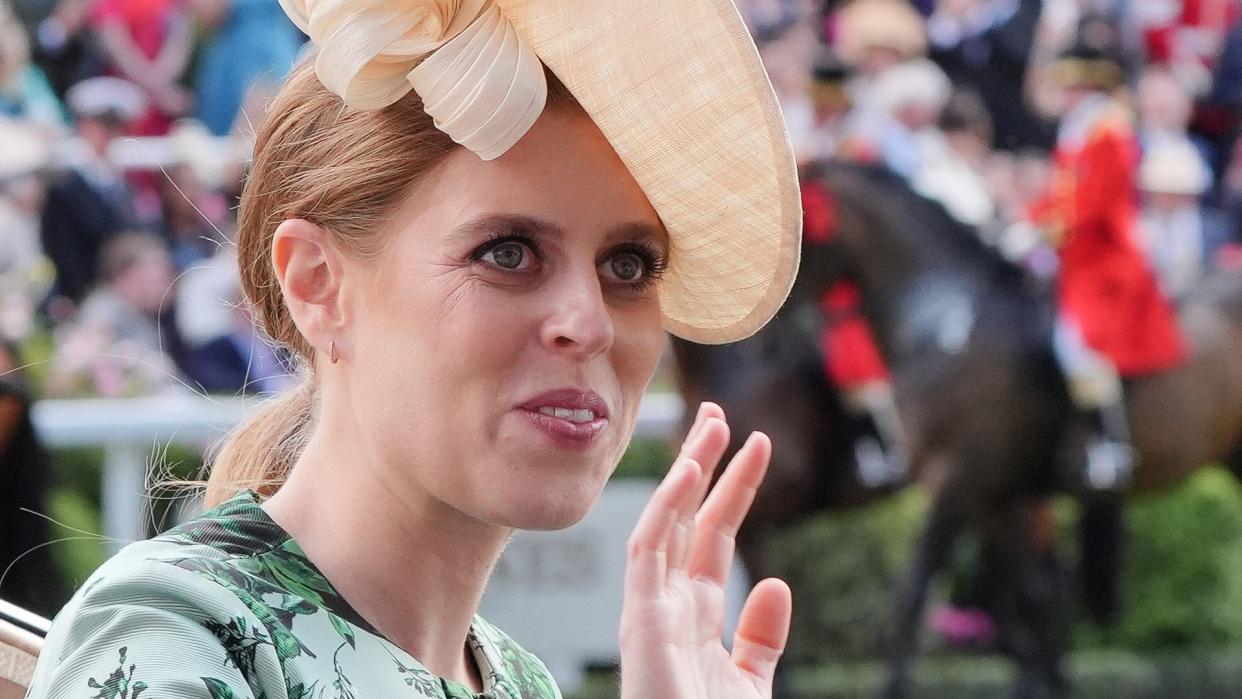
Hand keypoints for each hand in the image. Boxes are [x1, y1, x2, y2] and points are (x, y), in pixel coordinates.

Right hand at [619, 402, 791, 698]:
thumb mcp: (749, 683)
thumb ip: (759, 638)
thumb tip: (776, 584)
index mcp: (692, 616)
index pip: (713, 536)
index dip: (733, 488)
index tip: (754, 443)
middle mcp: (665, 605)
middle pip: (686, 519)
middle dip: (704, 464)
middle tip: (719, 410)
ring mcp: (650, 611)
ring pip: (665, 523)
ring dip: (688, 471)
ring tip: (712, 422)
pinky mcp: (641, 623)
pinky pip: (648, 553)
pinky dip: (665, 508)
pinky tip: (690, 470)